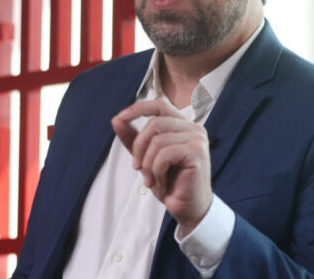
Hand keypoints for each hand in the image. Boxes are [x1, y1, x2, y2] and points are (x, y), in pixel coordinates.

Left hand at [111, 99, 212, 233]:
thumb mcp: (146, 157)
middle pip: (154, 124)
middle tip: (138, 168)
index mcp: (183, 126)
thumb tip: (116, 119)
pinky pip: (164, 155)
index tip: (120, 118)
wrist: (187, 209)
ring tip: (151, 179)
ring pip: (157, 140)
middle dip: (139, 148)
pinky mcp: (197, 153)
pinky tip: (162, 182)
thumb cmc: (171, 183)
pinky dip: (157, 171)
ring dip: (147, 164)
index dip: (139, 108)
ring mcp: (197, 140)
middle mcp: (194, 128)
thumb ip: (133, 138)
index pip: (160, 105)